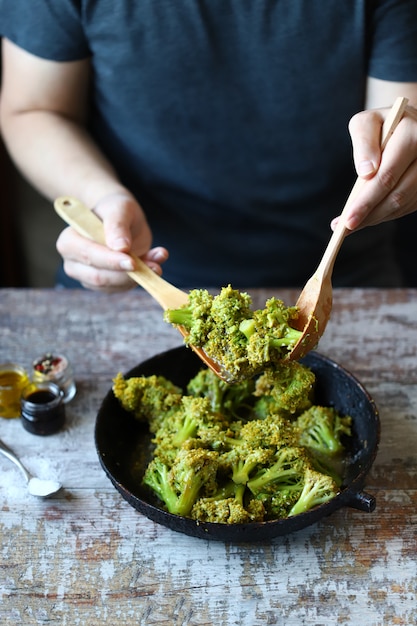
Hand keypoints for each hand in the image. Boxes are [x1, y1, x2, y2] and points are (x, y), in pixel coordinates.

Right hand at [56, 192, 168, 291]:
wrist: (121, 218)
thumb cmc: (114, 209)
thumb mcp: (118, 208)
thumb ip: (117, 225)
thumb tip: (120, 248)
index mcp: (69, 241)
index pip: (89, 256)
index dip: (111, 261)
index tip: (132, 262)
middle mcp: (73, 263)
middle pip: (99, 277)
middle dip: (128, 274)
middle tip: (154, 266)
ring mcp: (87, 277)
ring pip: (113, 286)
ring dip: (138, 278)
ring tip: (157, 262)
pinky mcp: (104, 285)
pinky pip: (123, 288)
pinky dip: (141, 279)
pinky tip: (153, 264)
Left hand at [332, 103, 416, 230]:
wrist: (408, 125)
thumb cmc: (382, 124)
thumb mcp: (366, 122)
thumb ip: (363, 142)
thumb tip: (365, 172)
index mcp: (413, 135)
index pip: (386, 176)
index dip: (365, 201)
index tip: (346, 220)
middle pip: (396, 195)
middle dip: (368, 215)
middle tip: (345, 228)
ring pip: (403, 204)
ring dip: (376, 217)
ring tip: (352, 223)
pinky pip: (407, 206)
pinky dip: (386, 213)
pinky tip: (369, 215)